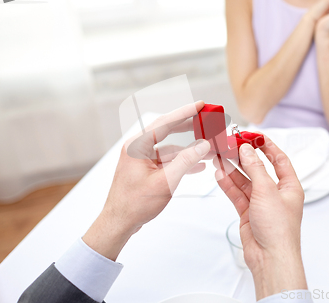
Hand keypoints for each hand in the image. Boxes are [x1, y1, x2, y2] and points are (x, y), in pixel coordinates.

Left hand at [83, 101, 210, 260]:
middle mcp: (137, 148)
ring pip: (170, 148)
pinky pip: (166, 160)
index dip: (185, 112)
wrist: (119, 223)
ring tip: (209, 148)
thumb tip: (203, 145)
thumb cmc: (135, 204)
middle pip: (168, 131)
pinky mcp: (146, 169)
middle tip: (206, 121)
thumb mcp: (165, 181)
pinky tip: (198, 165)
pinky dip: (181, 162)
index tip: (200, 105)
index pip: (165, 122)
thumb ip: (186, 161)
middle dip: (189, 128)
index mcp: (137, 146)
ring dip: (189, 149)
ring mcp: (141, 159)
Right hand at [214, 137, 306, 299]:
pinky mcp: (248, 214)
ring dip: (233, 170)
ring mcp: (261, 204)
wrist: (270, 258)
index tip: (254, 136)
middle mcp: (276, 194)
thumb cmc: (279, 229)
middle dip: (245, 158)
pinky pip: (237, 195)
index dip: (267, 147)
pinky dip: (228, 185)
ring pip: (245, 182)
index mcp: (289, 187)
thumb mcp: (266, 192)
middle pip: (259, 170)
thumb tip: (248, 151)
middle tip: (231, 145)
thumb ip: (255, 169)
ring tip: (220, 156)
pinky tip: (220, 175)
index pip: (279, 160)